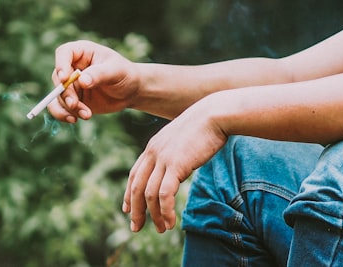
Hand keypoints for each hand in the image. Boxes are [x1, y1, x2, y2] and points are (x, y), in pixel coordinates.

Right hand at [49, 39, 137, 121]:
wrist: (131, 91)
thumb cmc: (125, 74)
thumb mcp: (116, 71)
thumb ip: (100, 74)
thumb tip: (81, 81)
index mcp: (83, 52)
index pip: (64, 52)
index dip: (61, 65)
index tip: (65, 79)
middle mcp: (73, 66)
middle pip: (58, 78)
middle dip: (65, 93)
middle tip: (75, 104)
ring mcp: (71, 84)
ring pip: (58, 95)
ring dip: (68, 107)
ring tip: (86, 115)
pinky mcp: (72, 99)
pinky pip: (59, 107)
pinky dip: (64, 114)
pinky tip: (75, 119)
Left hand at [124, 99, 227, 232]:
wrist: (215, 114)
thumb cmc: (205, 125)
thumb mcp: (183, 138)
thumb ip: (175, 152)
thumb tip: (178, 166)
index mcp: (153, 146)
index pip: (135, 174)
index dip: (129, 194)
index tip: (127, 210)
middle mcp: (153, 153)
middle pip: (136, 187)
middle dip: (136, 210)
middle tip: (136, 227)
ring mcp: (163, 159)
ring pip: (149, 194)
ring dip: (153, 216)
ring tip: (161, 229)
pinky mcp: (176, 165)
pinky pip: (165, 195)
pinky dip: (165, 212)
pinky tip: (171, 223)